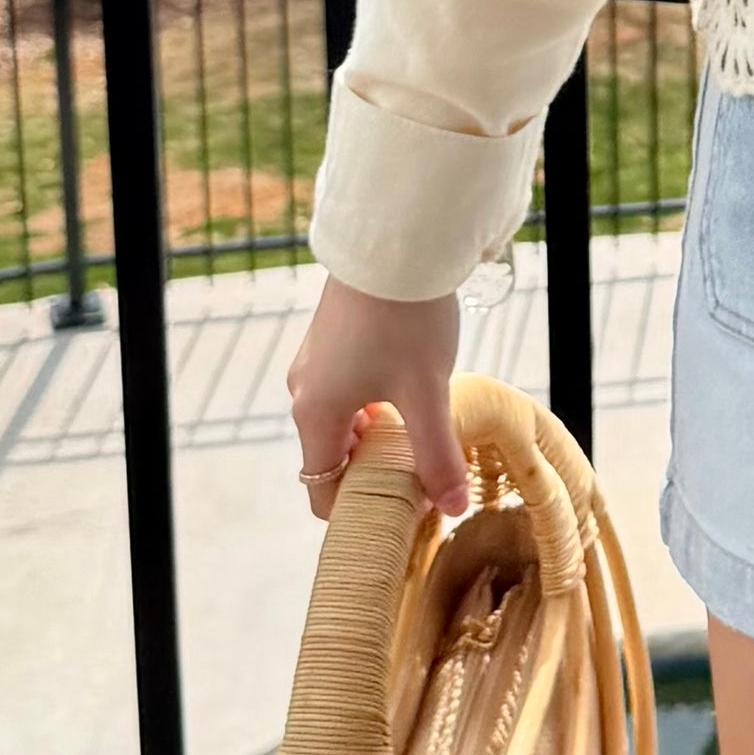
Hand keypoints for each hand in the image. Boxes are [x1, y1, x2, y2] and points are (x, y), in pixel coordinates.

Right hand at [286, 275, 468, 518]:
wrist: (393, 240)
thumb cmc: (405, 317)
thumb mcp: (427, 393)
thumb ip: (436, 455)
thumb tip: (449, 508)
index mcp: (315, 414)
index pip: (321, 489)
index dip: (358, 511)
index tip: (402, 514)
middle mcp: (304, 391)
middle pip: (333, 456)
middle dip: (374, 475)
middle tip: (424, 480)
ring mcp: (315, 363)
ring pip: (343, 422)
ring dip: (379, 438)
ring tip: (427, 437)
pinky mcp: (331, 339)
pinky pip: (348, 391)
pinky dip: (376, 407)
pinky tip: (415, 394)